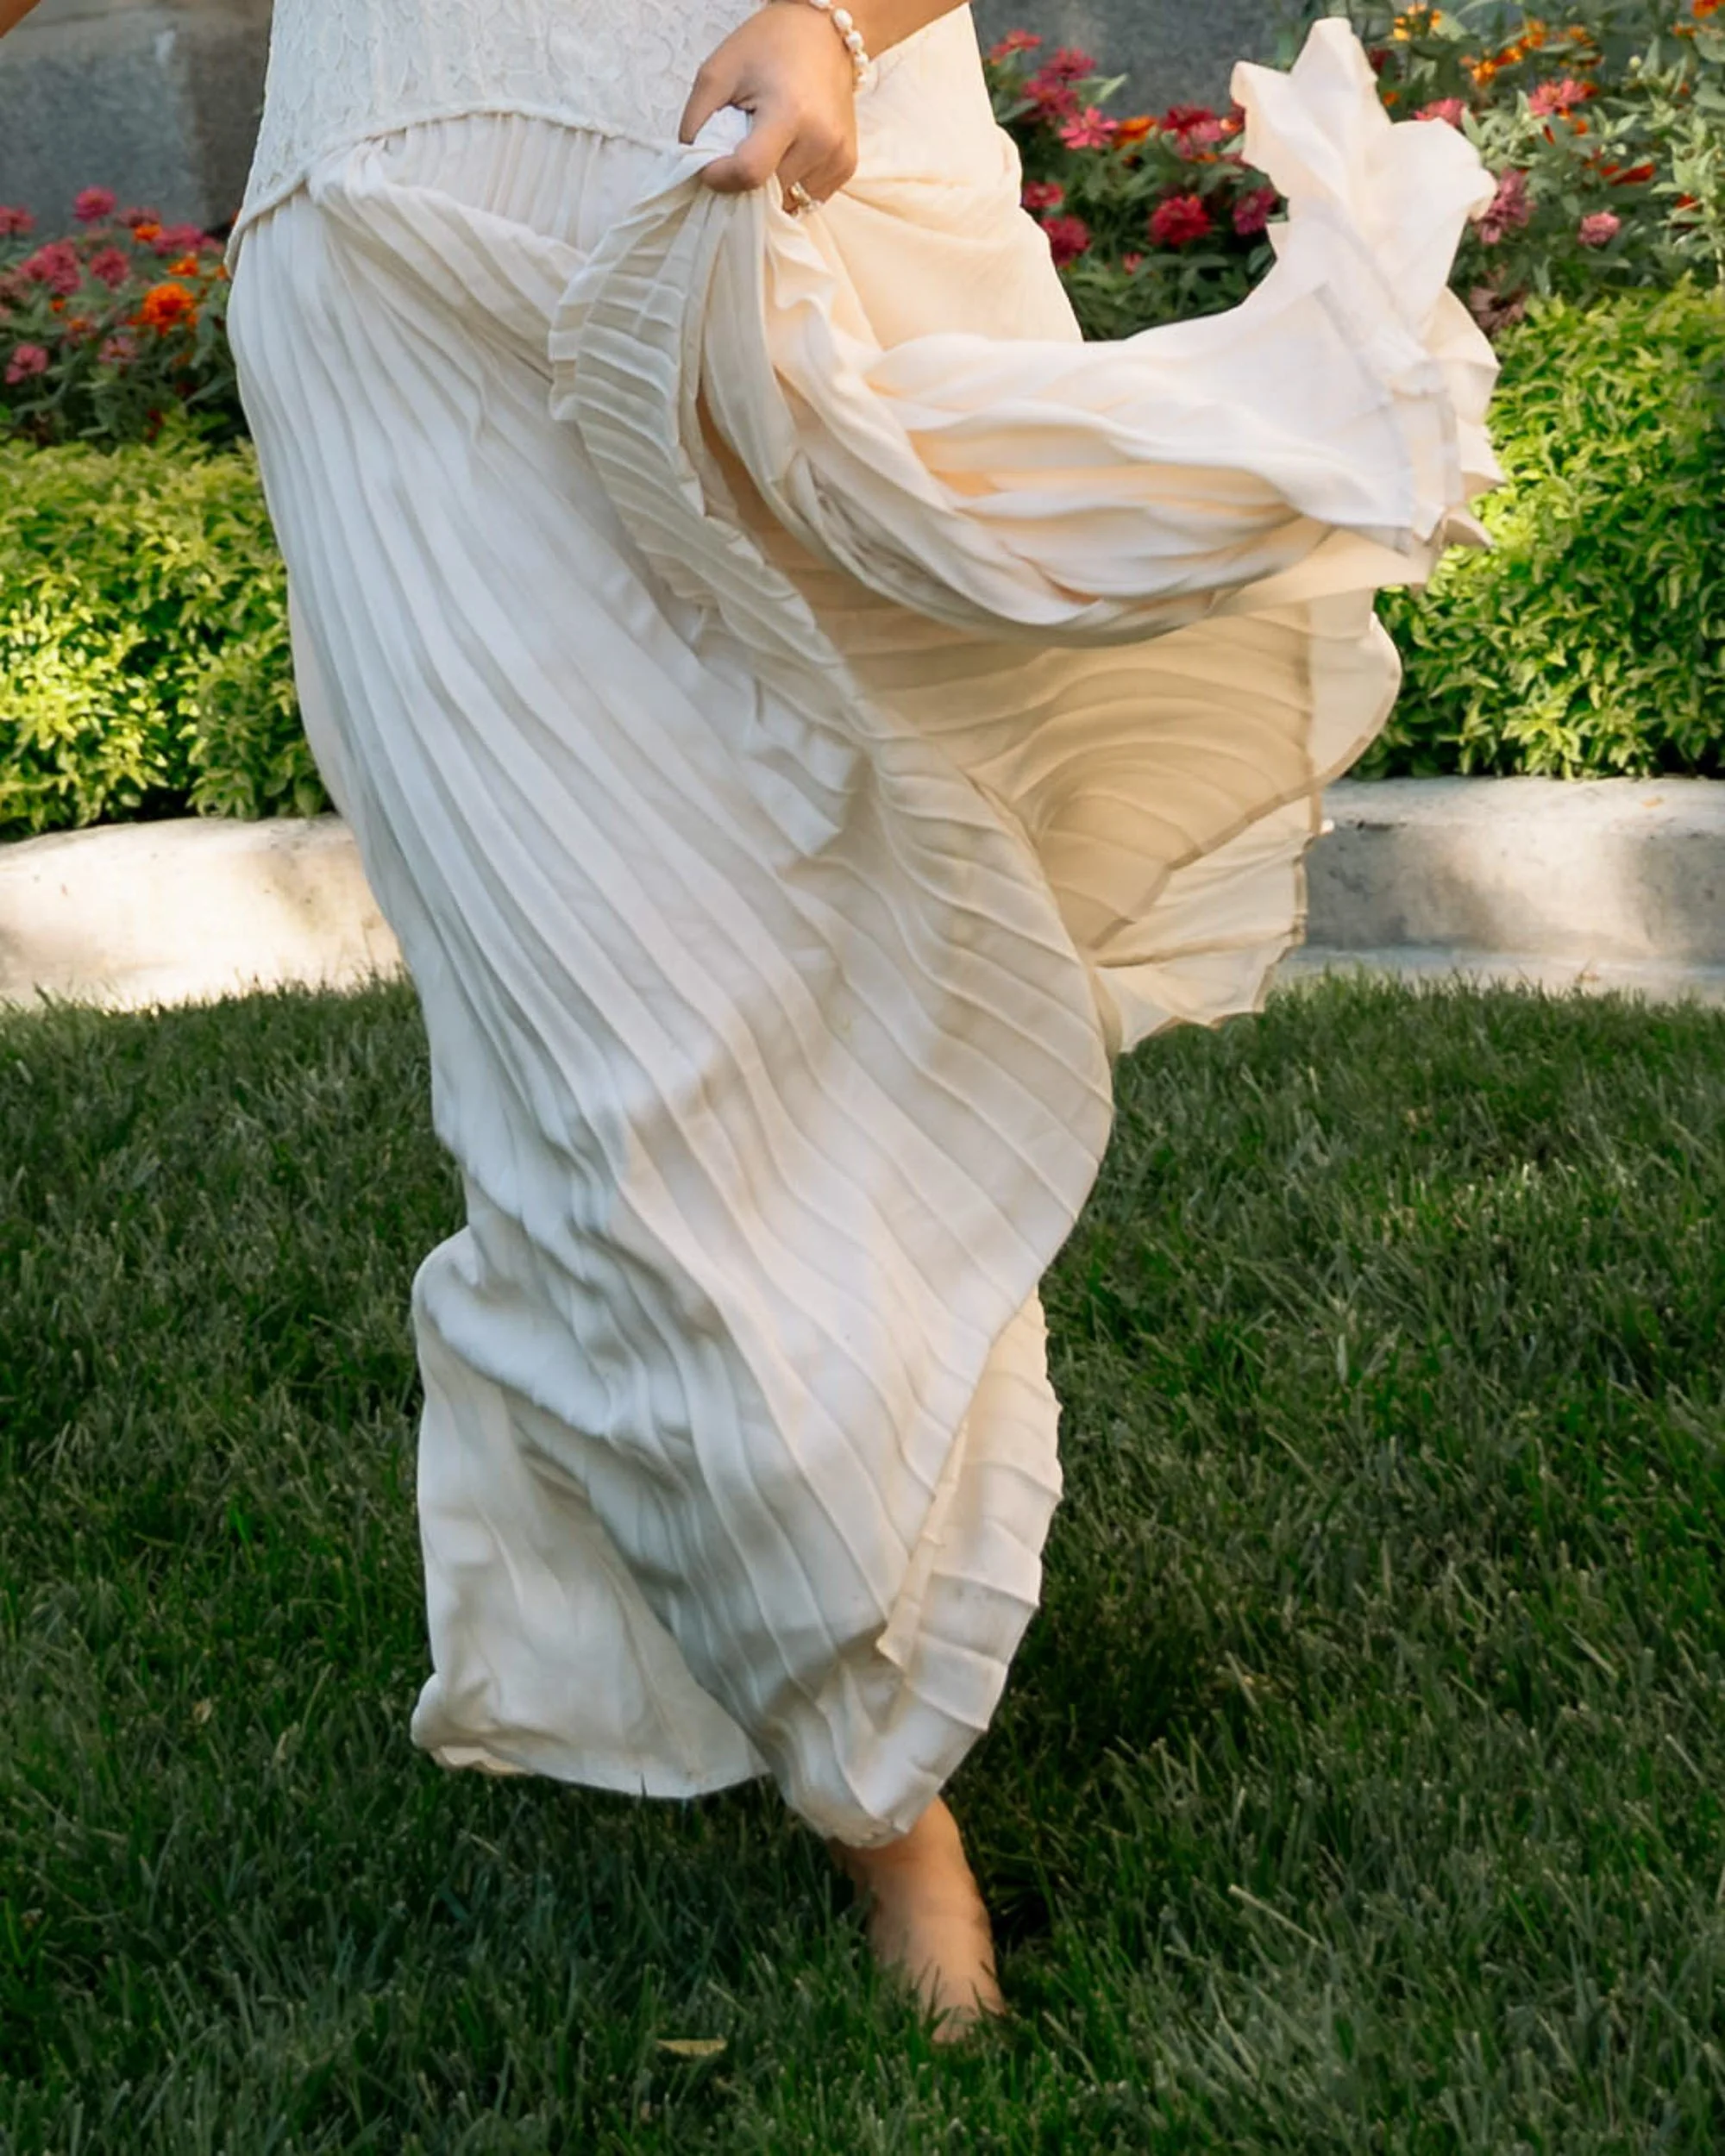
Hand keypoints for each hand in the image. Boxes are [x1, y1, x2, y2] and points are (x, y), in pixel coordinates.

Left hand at [678, 1, 859, 206]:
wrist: (824, 34)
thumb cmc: (768, 47)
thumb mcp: (718, 72)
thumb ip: (696, 122)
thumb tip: (694, 170)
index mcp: (790, 112)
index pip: (749, 173)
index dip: (721, 177)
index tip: (711, 165)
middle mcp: (821, 140)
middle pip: (767, 191)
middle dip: (743, 181)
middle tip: (739, 147)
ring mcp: (838, 156)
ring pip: (786, 200)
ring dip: (768, 186)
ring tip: (767, 147)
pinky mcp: (847, 166)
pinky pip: (807, 197)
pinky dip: (789, 185)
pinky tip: (787, 154)